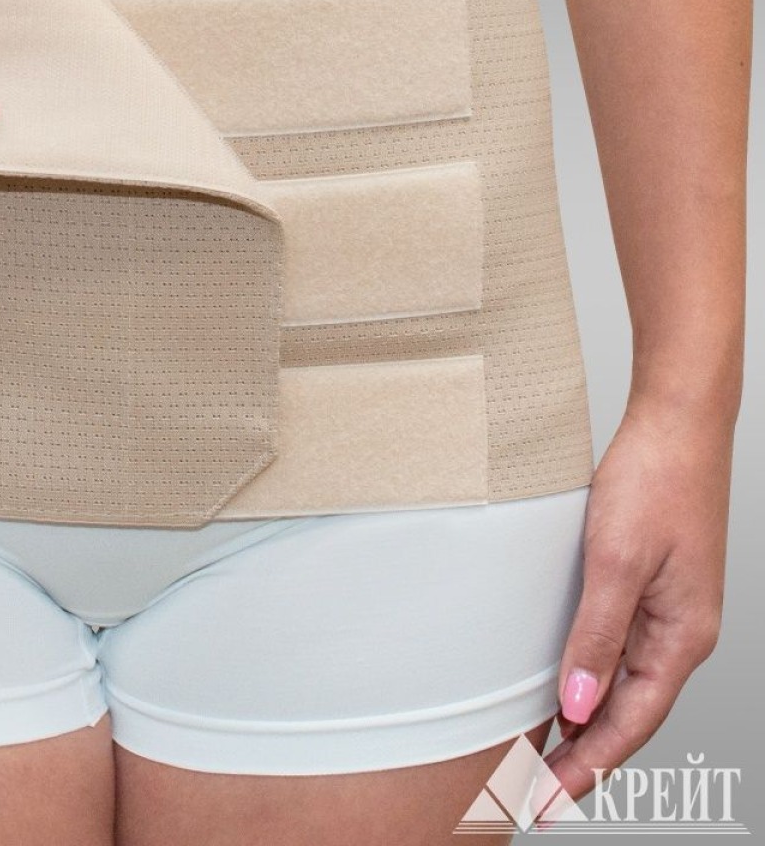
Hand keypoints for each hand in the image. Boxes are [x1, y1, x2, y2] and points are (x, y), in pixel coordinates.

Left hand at [535, 395, 733, 811]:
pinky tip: (566, 685)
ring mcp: (667, 609)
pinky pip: (620, 649)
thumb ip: (597, 636)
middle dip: (587, 754)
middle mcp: (680, 632)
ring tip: (546, 752)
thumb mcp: (616, 562)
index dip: (591, 763)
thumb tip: (578, 705)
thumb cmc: (655, 483)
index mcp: (681, 636)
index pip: (632, 722)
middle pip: (630, 712)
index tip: (551, 795)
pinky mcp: (650, 585)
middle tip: (538, 787)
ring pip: (624, 684)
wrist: (675, 425)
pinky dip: (593, 678)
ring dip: (589, 720)